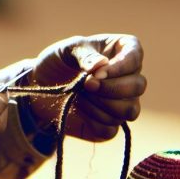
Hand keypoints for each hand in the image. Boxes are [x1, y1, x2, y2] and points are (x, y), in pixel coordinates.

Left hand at [22, 34, 144, 141]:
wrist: (41, 86)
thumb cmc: (59, 61)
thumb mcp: (67, 49)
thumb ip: (84, 54)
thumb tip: (101, 65)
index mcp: (122, 50)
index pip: (135, 57)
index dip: (120, 68)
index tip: (96, 73)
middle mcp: (129, 77)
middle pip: (138, 86)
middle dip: (111, 88)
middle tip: (85, 85)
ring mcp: (122, 103)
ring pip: (129, 110)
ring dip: (100, 104)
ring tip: (79, 95)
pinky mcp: (110, 125)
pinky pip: (111, 129)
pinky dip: (92, 120)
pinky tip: (78, 108)